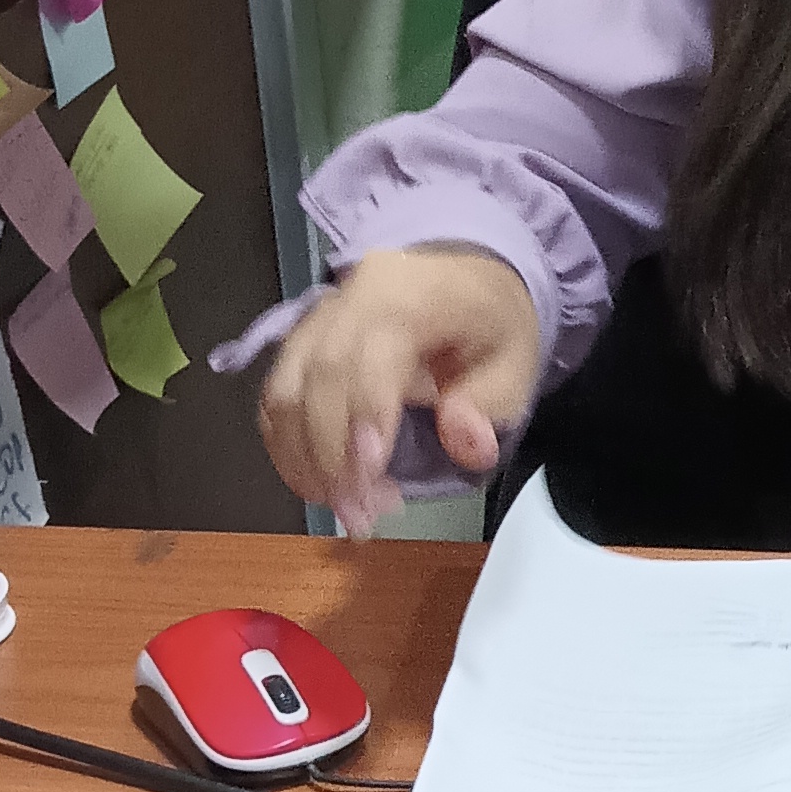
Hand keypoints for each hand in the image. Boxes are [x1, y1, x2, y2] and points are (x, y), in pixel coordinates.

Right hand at [259, 246, 542, 537]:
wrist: (464, 275)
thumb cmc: (488, 323)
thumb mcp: (515, 362)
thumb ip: (489, 405)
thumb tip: (464, 442)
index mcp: (410, 295)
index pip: (370, 359)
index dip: (363, 422)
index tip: (369, 482)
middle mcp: (351, 299)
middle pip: (319, 380)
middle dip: (332, 459)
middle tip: (360, 516)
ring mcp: (318, 319)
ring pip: (285, 390)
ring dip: (304, 460)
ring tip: (342, 507)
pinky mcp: (300, 341)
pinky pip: (275, 395)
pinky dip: (287, 446)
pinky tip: (317, 483)